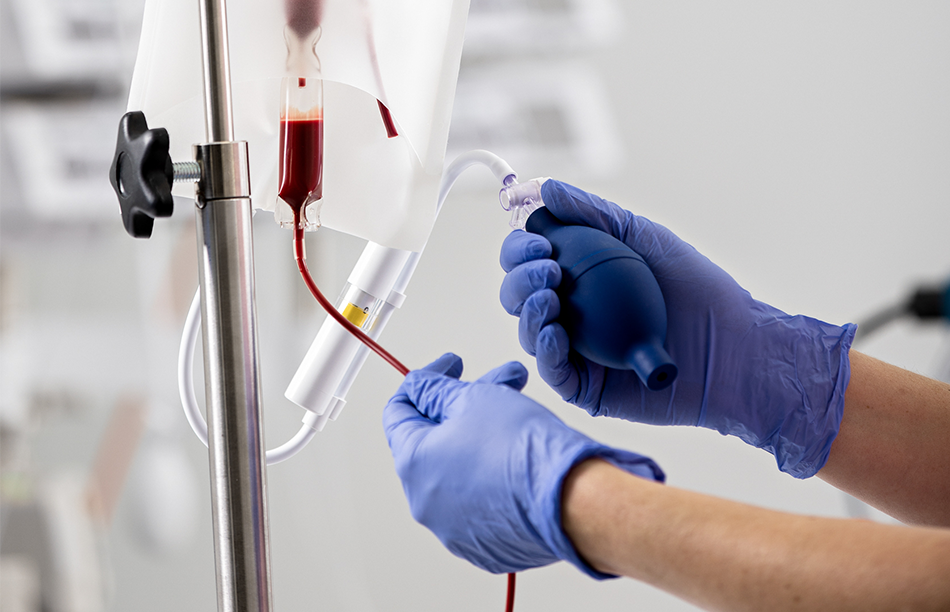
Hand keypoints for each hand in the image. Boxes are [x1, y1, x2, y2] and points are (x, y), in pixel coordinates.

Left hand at [383, 353, 662, 576]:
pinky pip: (481, 498)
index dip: (424, 380)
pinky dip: (493, 470)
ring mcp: (455, 529)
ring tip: (520, 404)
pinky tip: (521, 446)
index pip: (398, 413)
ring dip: (482, 431)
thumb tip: (421, 388)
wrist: (574, 500)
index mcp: (414, 465)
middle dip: (466, 402)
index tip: (450, 366)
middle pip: (435, 439)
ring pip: (460, 466)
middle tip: (494, 381)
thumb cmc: (524, 451)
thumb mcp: (474, 397)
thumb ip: (437, 390)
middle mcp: (426, 503)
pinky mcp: (486, 545)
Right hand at [499, 180, 855, 477]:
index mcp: (577, 279)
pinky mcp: (585, 389)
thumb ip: (593, 213)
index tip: (540, 242)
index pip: (527, 262)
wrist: (736, 346)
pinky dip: (545, 351)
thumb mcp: (644, 238)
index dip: (519, 250)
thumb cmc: (697, 290)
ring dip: (528, 312)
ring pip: (527, 334)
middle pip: (517, 296)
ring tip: (551, 299)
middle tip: (549, 270)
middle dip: (519, 279)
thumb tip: (543, 189)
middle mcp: (569, 314)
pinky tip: (555, 334)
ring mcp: (575, 353)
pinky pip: (552, 372)